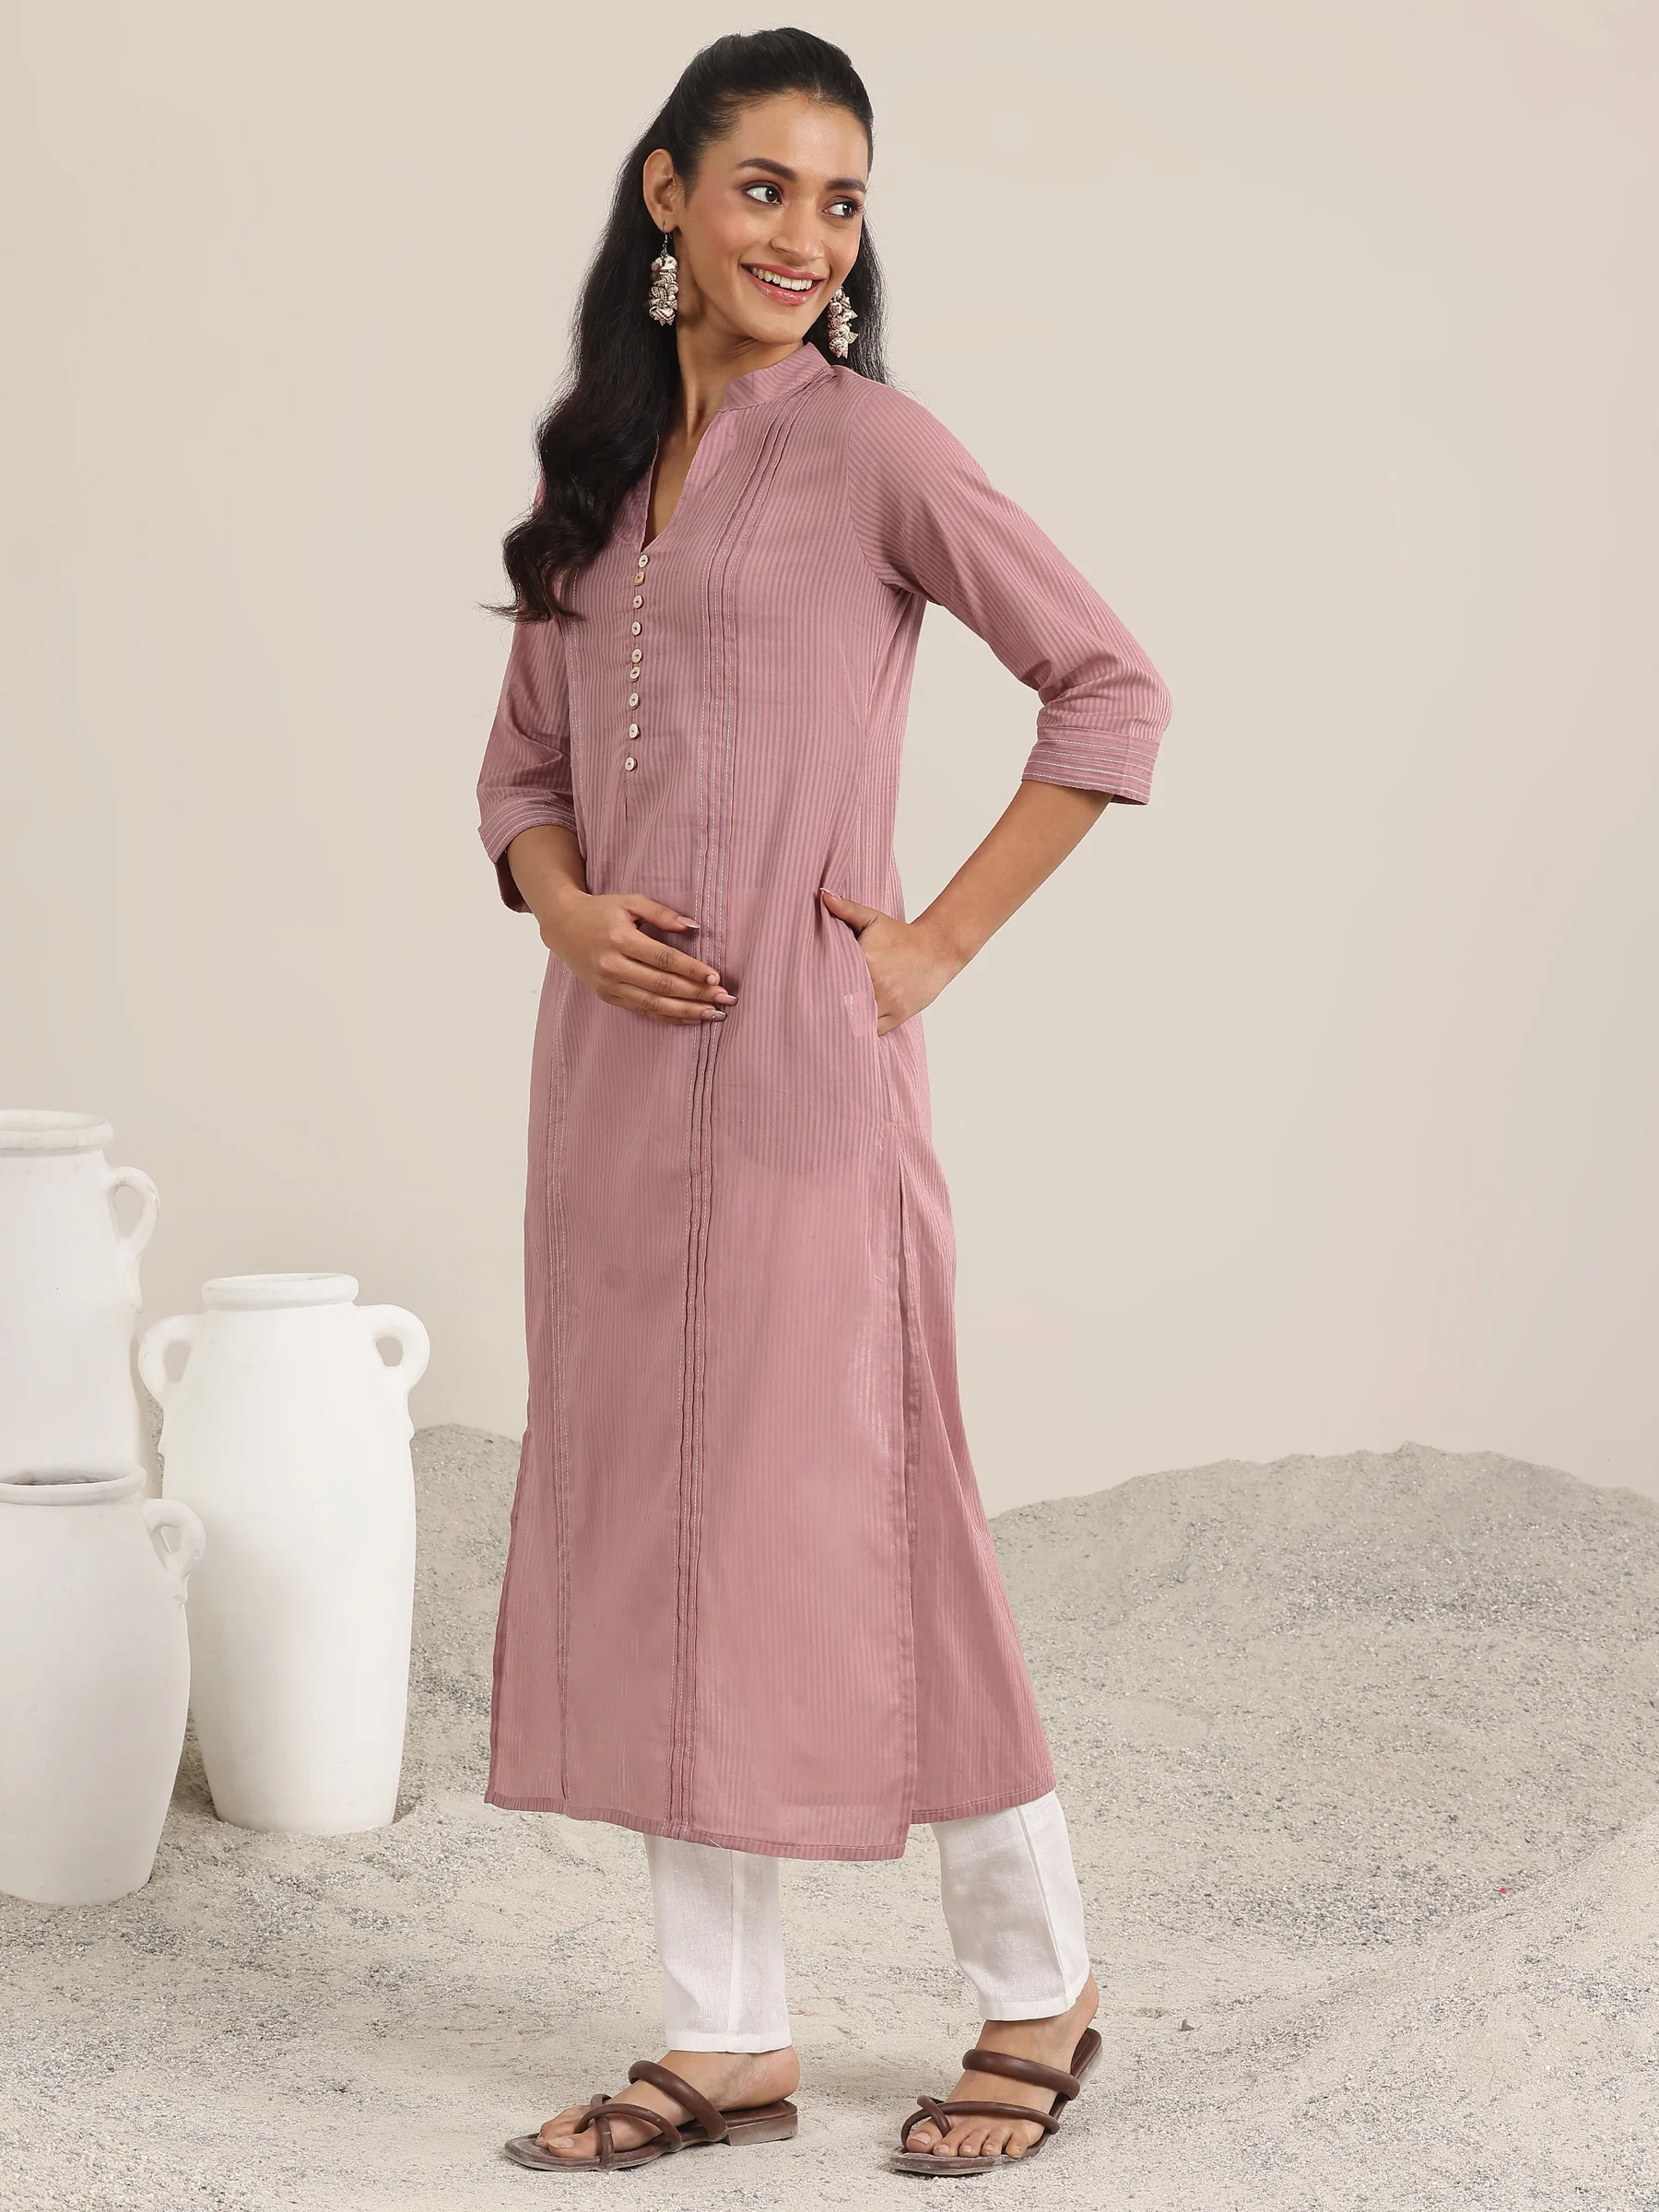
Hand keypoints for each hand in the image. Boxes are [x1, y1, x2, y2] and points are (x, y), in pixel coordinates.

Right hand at [539, 887, 734, 1023]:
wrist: (563, 926)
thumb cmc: (601, 911)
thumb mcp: (630, 902)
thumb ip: (662, 913)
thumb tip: (693, 927)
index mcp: (620, 940)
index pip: (664, 959)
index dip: (692, 970)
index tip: (716, 977)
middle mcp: (613, 966)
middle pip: (663, 985)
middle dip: (697, 994)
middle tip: (725, 999)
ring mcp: (609, 986)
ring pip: (654, 1004)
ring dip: (687, 1011)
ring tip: (713, 1015)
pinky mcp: (608, 997)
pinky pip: (643, 1011)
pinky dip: (668, 1017)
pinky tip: (690, 1019)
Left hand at [820, 890, 962, 1034]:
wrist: (936, 950)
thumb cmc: (901, 936)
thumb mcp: (874, 919)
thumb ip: (847, 909)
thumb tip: (823, 895)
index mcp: (867, 961)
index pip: (832, 979)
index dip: (817, 987)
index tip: (804, 989)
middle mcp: (877, 985)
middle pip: (842, 1004)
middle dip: (826, 1007)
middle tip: (808, 1010)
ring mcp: (888, 1003)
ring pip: (857, 1021)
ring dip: (843, 1022)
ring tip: (825, 1023)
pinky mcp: (897, 1016)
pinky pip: (873, 1032)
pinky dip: (861, 1031)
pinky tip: (848, 1030)